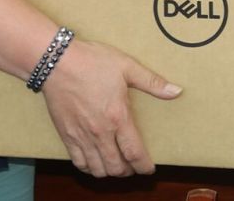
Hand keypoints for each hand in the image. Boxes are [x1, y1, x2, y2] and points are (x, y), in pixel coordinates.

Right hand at [41, 39, 180, 176]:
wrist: (57, 62)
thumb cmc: (92, 62)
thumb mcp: (127, 66)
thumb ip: (152, 82)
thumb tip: (176, 91)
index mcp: (118, 117)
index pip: (134, 153)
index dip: (144, 166)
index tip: (149, 169)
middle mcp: (100, 132)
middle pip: (117, 167)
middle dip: (128, 171)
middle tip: (133, 165)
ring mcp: (82, 136)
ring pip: (97, 169)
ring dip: (109, 172)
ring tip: (116, 165)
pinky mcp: (67, 135)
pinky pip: (79, 162)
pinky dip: (89, 168)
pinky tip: (95, 162)